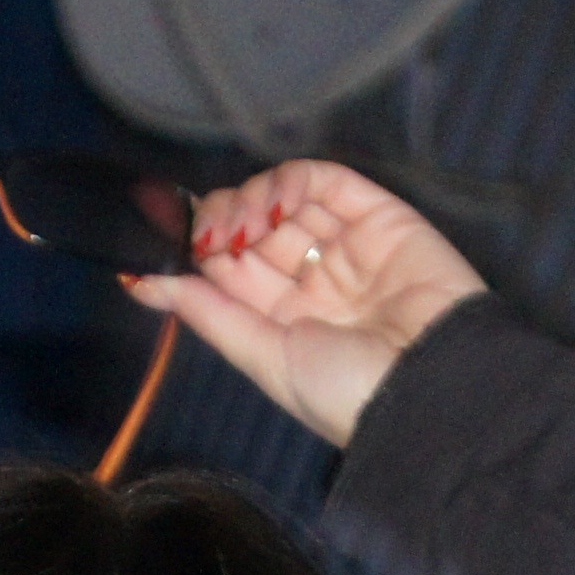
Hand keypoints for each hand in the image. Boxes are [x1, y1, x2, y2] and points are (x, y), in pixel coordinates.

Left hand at [127, 160, 484, 448]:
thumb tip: (143, 285)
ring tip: (241, 224)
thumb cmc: (348, 392)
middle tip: (206, 232)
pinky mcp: (379, 216)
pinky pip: (326, 183)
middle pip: (251, 231)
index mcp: (285, 325)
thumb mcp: (265, 359)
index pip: (229, 272)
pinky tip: (273, 203)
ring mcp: (346, 247)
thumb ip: (209, 316)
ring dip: (249, 201)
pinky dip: (291, 182)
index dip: (197, 250)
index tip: (166, 240)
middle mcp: (314, 284)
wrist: (431, 386)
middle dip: (218, 222)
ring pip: (284, 201)